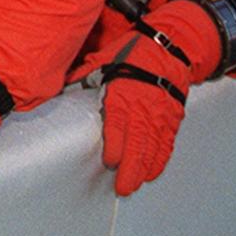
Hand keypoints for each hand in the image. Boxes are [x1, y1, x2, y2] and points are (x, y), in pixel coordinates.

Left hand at [99, 1, 219, 195]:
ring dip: (144, 168)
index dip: (115, 145)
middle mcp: (143, 107)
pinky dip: (160, 159)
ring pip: (152, 147)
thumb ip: (85, 75)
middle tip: (123, 188)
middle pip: (137, 143)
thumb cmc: (134, 52)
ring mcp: (160, 114)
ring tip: (135, 185)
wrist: (170, 47)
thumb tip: (63, 83)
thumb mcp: (105, 58)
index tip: (110, 161)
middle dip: (130, 168)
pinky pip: (167, 142)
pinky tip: (153, 172)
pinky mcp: (172, 117)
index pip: (118, 124)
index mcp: (123, 93)